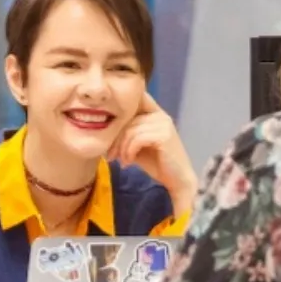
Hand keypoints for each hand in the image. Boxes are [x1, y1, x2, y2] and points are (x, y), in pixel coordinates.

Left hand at [108, 93, 195, 215]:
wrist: (177, 180)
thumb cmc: (157, 163)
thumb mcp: (137, 146)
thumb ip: (126, 134)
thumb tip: (103, 128)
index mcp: (154, 113)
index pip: (135, 101)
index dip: (119, 113)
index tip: (110, 133)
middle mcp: (160, 115)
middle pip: (127, 119)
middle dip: (115, 139)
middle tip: (110, 155)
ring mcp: (163, 124)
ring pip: (131, 130)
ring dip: (122, 148)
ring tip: (122, 161)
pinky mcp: (164, 135)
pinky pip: (137, 139)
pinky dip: (129, 152)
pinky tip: (129, 162)